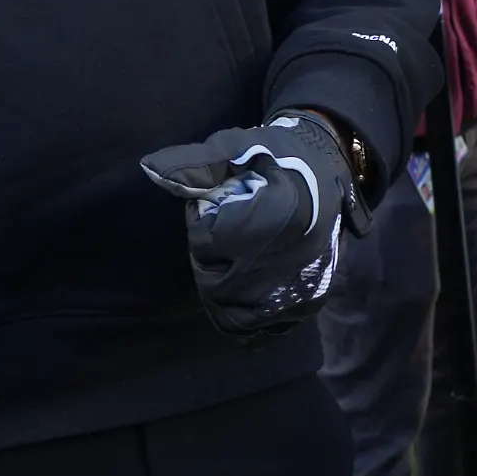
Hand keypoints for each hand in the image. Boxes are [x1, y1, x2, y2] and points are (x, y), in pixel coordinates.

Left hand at [141, 111, 368, 339]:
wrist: (326, 171)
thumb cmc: (276, 155)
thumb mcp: (234, 147)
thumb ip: (194, 164)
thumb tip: (149, 168)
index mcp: (270, 217)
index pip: (206, 242)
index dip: (201, 224)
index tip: (216, 207)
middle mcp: (286, 258)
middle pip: (215, 284)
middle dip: (207, 262)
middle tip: (222, 237)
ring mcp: (298, 286)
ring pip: (234, 314)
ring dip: (220, 294)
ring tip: (230, 262)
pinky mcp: (307, 303)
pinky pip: (262, 329)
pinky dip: (243, 316)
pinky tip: (241, 292)